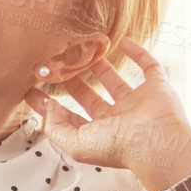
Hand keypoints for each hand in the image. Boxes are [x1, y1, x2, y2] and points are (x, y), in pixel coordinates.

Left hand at [25, 37, 190, 190]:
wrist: (157, 143)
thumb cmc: (119, 147)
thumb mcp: (76, 144)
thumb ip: (56, 129)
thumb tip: (49, 109)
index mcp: (98, 133)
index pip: (70, 117)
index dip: (51, 105)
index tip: (33, 90)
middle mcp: (117, 119)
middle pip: (90, 97)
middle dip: (73, 82)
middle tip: (56, 66)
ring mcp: (137, 102)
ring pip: (115, 81)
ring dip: (100, 67)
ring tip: (84, 52)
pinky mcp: (157, 87)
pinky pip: (149, 66)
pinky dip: (138, 53)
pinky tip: (124, 42)